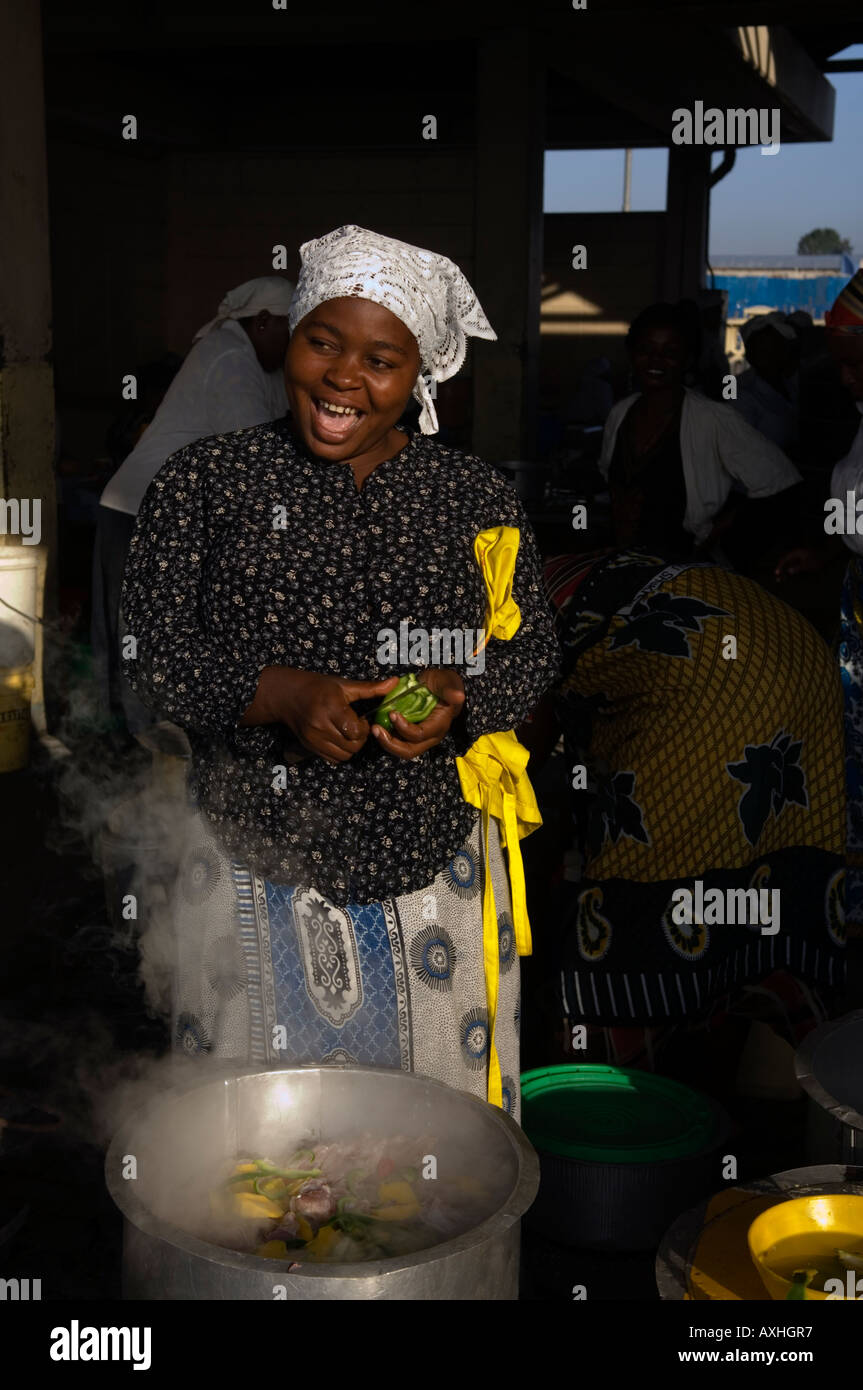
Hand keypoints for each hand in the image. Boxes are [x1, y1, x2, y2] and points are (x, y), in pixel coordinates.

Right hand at [239, 667, 399, 764]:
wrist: (288, 696)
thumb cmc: (318, 688)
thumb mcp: (344, 685)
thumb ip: (370, 688)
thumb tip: (395, 683)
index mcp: (331, 707)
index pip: (355, 730)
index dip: (364, 728)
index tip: (363, 720)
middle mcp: (320, 725)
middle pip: (352, 746)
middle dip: (361, 739)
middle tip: (358, 727)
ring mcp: (313, 739)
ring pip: (344, 755)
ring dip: (352, 747)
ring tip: (348, 733)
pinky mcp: (310, 747)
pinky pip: (334, 759)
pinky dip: (341, 752)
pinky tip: (339, 738)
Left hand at [371, 668, 465, 760]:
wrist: (439, 686)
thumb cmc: (442, 683)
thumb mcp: (446, 681)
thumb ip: (450, 689)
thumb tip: (458, 697)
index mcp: (439, 725)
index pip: (420, 734)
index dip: (405, 728)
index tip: (392, 713)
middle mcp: (430, 736)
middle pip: (409, 751)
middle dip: (391, 744)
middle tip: (376, 729)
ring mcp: (419, 738)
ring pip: (402, 750)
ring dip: (386, 743)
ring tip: (375, 729)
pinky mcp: (410, 735)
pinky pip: (398, 742)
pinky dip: (387, 738)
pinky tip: (378, 727)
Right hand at [774, 547, 824, 581]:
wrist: (826, 556)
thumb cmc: (817, 559)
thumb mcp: (808, 564)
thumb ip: (797, 568)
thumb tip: (789, 571)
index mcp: (796, 553)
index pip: (784, 559)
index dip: (780, 567)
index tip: (777, 573)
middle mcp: (795, 555)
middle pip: (784, 562)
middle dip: (780, 570)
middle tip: (778, 578)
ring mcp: (797, 558)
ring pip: (788, 565)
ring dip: (784, 571)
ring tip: (780, 579)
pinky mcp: (800, 562)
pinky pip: (792, 566)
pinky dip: (789, 571)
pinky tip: (788, 577)